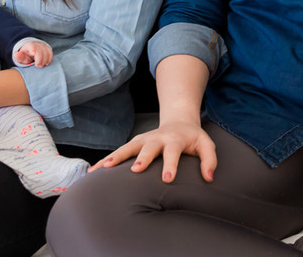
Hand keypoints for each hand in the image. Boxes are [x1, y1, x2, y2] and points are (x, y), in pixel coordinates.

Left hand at [14, 41, 52, 66]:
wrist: (29, 51)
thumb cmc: (25, 56)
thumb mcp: (20, 57)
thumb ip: (18, 56)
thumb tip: (16, 54)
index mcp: (30, 46)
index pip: (36, 50)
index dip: (38, 59)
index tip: (36, 65)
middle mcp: (38, 44)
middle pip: (43, 52)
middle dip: (42, 61)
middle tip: (38, 66)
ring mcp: (43, 45)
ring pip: (48, 53)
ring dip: (46, 61)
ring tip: (41, 64)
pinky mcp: (47, 48)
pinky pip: (51, 53)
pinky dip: (49, 59)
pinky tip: (45, 62)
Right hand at [92, 120, 216, 183]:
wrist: (179, 123)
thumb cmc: (192, 139)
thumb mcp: (206, 145)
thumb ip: (209, 160)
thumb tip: (209, 178)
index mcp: (175, 140)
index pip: (173, 152)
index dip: (171, 164)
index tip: (167, 178)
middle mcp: (157, 139)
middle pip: (148, 148)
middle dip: (142, 158)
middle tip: (136, 169)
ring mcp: (143, 140)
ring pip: (127, 148)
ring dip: (116, 157)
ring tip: (104, 168)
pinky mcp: (134, 144)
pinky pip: (118, 152)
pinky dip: (105, 161)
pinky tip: (92, 171)